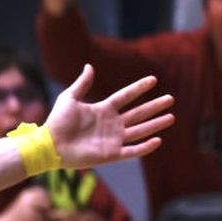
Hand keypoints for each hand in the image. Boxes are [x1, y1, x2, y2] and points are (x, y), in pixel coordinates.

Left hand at [43, 63, 175, 168]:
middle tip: (171, 99)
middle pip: (138, 113)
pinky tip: (158, 140)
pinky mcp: (110, 154)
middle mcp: (110, 124)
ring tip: (171, 117)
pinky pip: (132, 150)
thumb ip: (82, 84)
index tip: (153, 80)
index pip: (125, 97)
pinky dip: (145, 147)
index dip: (138, 88)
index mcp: (102, 110)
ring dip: (155, 124)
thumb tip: (89, 66)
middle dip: (154, 107)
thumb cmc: (56, 122)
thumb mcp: (69, 98)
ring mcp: (112, 139)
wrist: (49, 145)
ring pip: (140, 131)